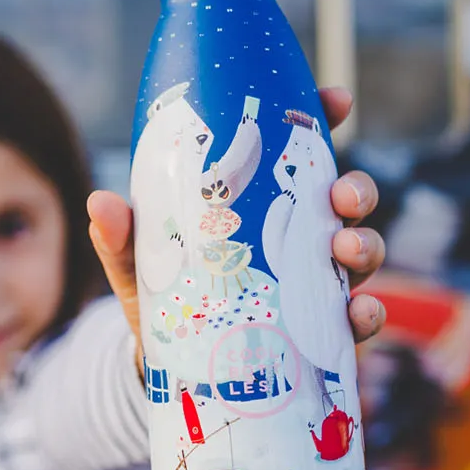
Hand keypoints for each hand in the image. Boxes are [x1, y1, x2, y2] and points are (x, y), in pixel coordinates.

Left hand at [88, 87, 387, 370]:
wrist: (173, 370)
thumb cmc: (165, 297)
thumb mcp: (141, 264)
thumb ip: (124, 237)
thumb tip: (101, 202)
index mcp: (265, 203)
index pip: (302, 151)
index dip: (324, 118)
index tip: (336, 99)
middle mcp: (301, 236)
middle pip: (345, 200)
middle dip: (355, 190)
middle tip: (341, 196)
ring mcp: (318, 282)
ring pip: (360, 252)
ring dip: (364, 246)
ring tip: (344, 251)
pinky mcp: (323, 330)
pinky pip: (358, 318)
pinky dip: (368, 315)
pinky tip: (356, 315)